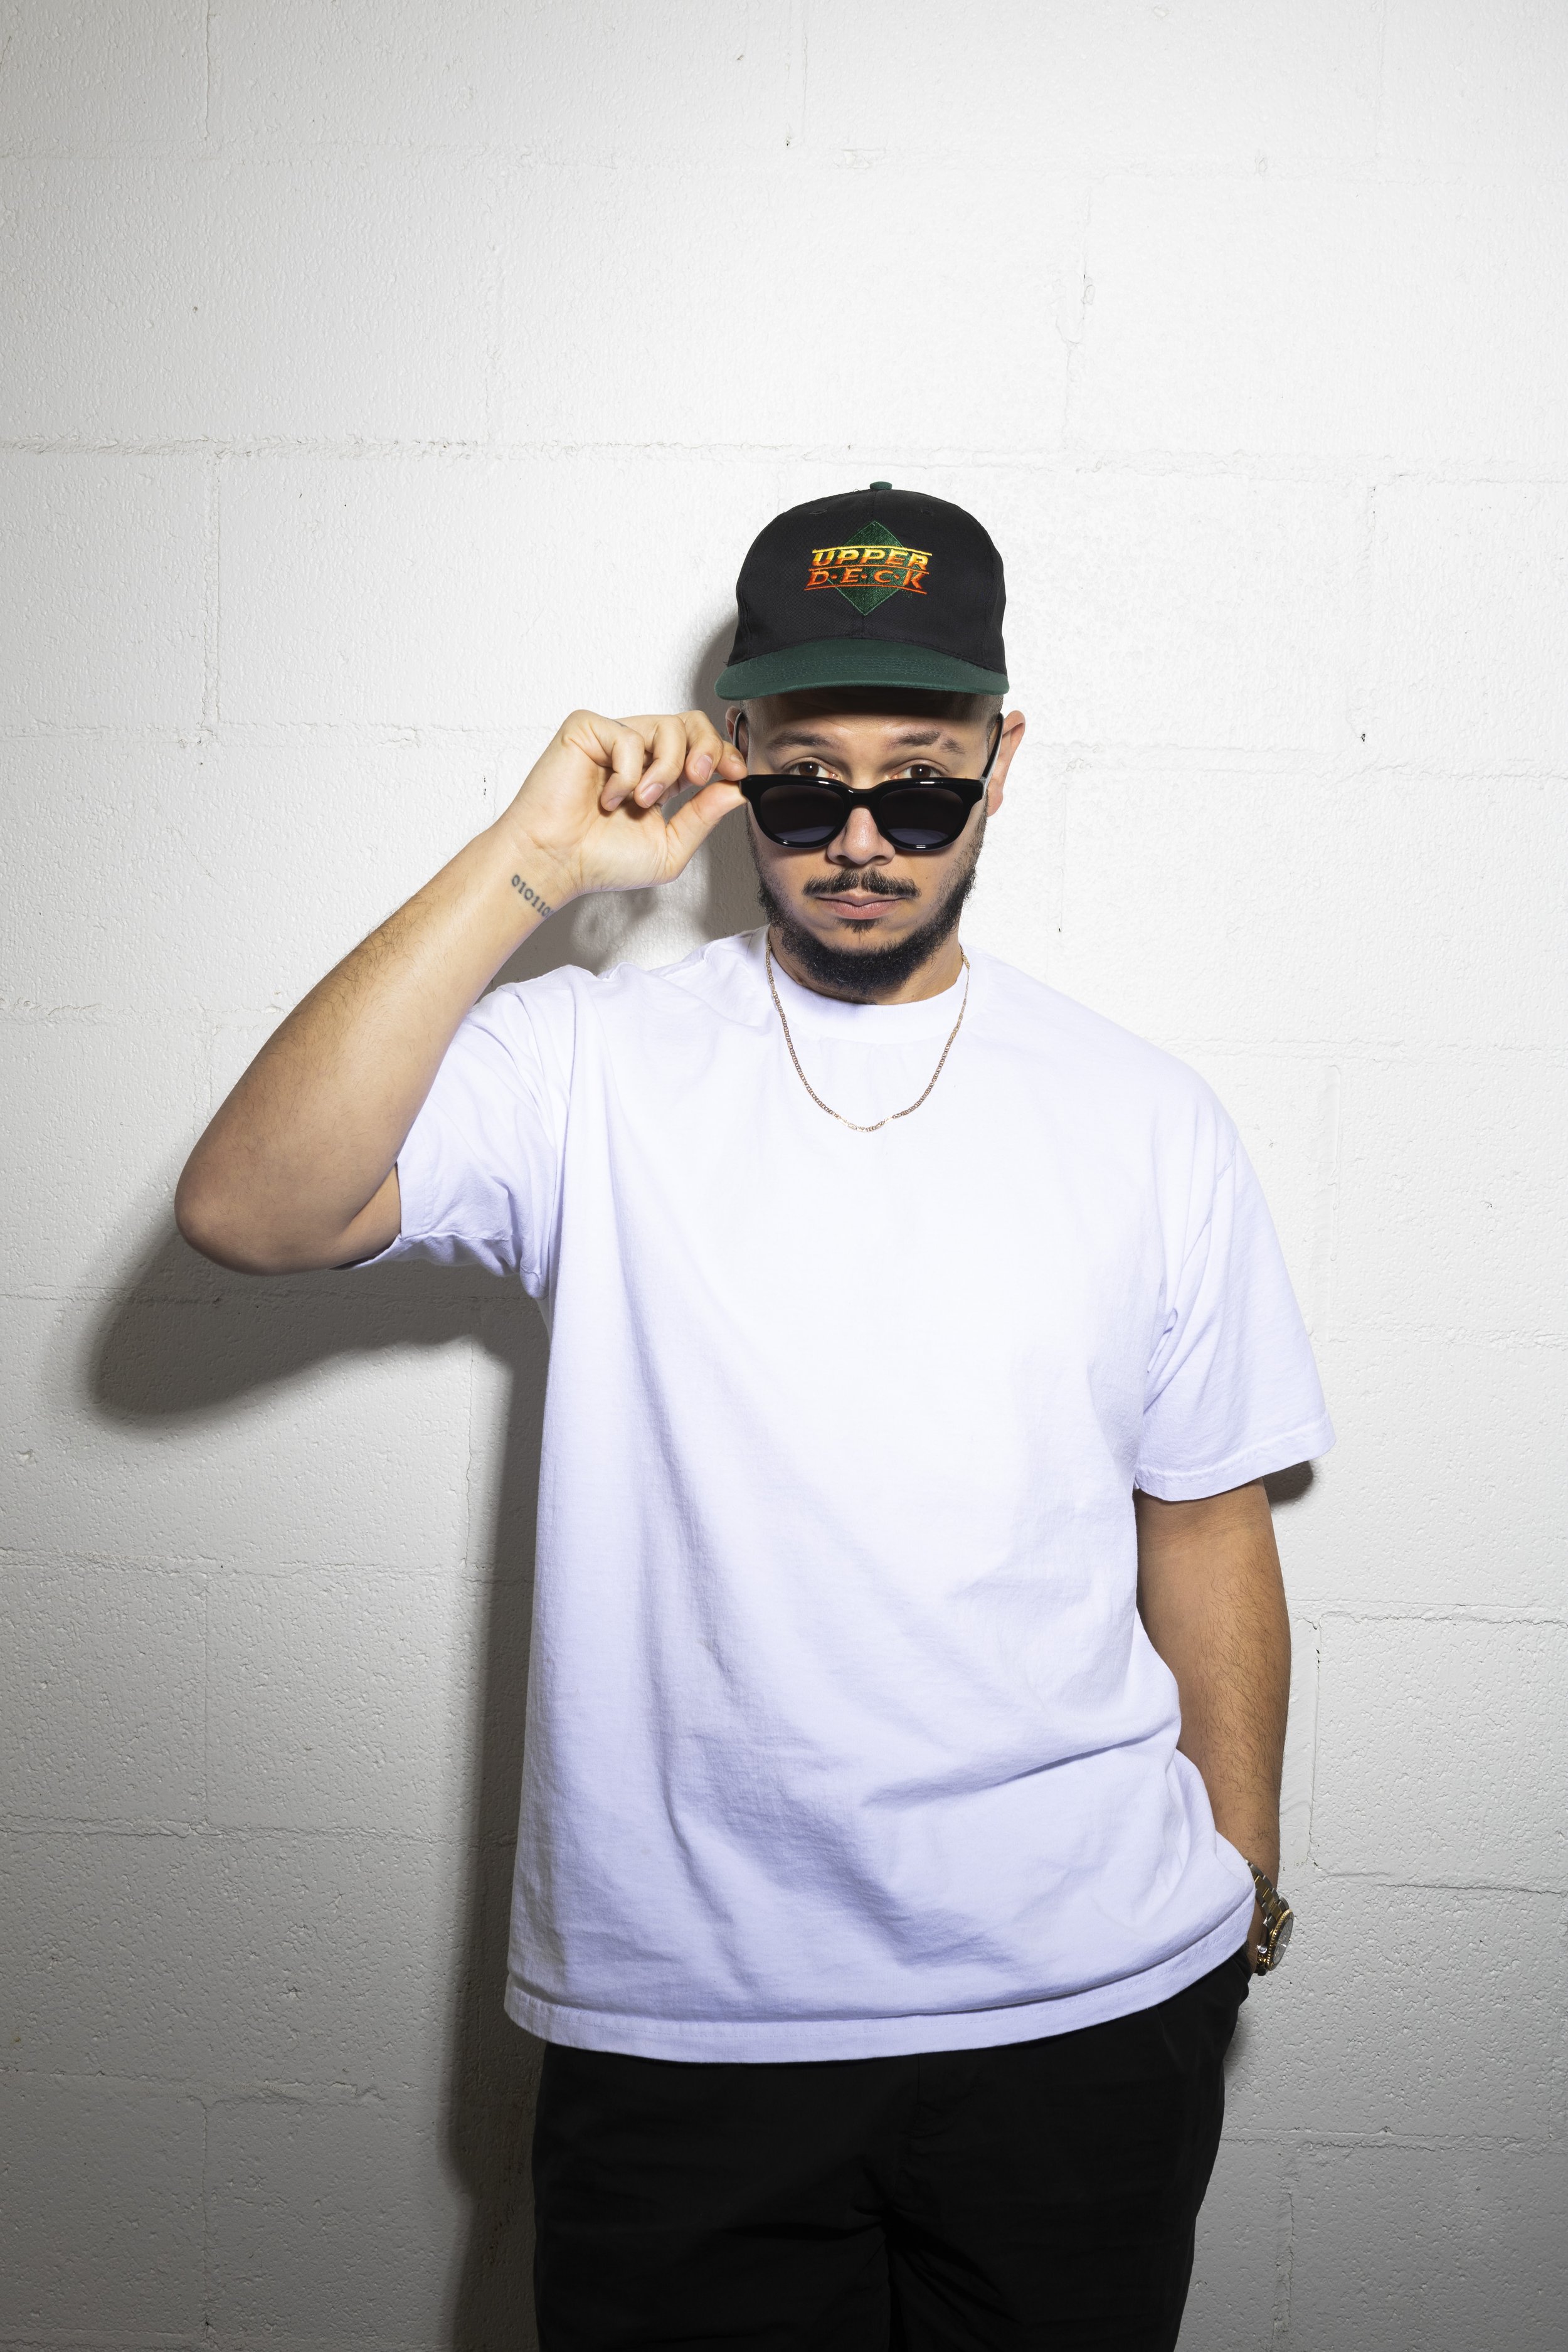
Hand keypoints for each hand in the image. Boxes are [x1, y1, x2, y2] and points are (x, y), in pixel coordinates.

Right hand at [497, 708, 746, 905]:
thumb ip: (703, 817)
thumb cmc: (599, 861)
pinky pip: (628, 736)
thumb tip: (737, 790)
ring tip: (642, 801)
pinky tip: (608, 798)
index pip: (702, 747)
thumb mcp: (669, 847)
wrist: (556, 864)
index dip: (725, 755)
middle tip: (698, 778)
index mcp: (660, 777)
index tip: (737, 774)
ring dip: (665, 769)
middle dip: (707, 749)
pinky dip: (626, 774)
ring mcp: (613, 739)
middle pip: (692, 723)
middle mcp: (639, 754)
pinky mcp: (587, 729)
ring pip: (668, 727)